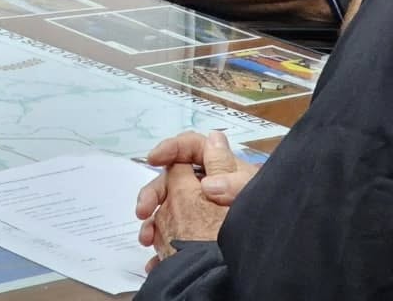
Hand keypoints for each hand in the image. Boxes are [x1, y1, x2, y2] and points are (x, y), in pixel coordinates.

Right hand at [135, 130, 255, 269]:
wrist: (264, 261)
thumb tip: (210, 150)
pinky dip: (163, 242)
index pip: (192, 146)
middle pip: (173, 178)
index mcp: (223, 169)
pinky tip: (155, 256)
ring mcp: (203, 209)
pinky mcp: (199, 232)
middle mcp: (209, 185)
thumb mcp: (247, 196)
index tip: (153, 159)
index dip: (170, 148)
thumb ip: (230, 175)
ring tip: (146, 238)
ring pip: (169, 206)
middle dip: (154, 192)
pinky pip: (175, 232)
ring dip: (153, 219)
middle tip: (143, 209)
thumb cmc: (262, 223)